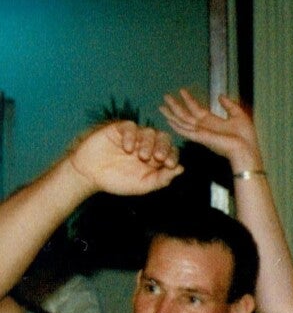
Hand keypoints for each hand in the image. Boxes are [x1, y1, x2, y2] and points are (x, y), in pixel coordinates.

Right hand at [66, 122, 181, 196]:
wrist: (90, 175)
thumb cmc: (118, 182)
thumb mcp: (143, 185)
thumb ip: (162, 179)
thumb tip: (181, 169)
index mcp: (156, 159)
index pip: (171, 151)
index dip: (173, 156)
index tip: (169, 164)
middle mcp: (147, 145)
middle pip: (163, 138)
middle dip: (164, 147)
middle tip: (158, 158)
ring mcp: (133, 136)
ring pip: (149, 131)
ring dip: (148, 143)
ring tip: (141, 156)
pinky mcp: (118, 129)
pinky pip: (130, 126)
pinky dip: (132, 136)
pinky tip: (128, 148)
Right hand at [158, 90, 261, 171]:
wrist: (247, 150)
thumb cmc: (245, 138)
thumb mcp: (238, 115)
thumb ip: (228, 105)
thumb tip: (220, 96)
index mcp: (212, 122)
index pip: (196, 108)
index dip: (189, 99)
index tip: (182, 90)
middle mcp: (204, 127)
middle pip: (185, 114)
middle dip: (175, 105)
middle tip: (166, 96)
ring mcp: (201, 133)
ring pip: (182, 121)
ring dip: (172, 114)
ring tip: (161, 106)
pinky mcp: (200, 138)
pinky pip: (186, 131)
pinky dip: (177, 126)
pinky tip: (168, 121)